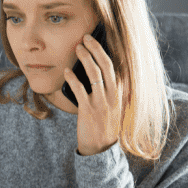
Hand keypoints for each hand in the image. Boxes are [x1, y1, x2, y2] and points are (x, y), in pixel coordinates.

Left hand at [63, 33, 125, 155]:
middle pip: (106, 65)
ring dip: (85, 58)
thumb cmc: (103, 124)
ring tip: (77, 48)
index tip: (98, 38)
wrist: (101, 149)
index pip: (115, 67)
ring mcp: (102, 103)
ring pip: (95, 74)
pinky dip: (73, 78)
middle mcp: (113, 95)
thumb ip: (107, 89)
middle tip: (86, 37)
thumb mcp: (111, 105)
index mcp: (120, 92)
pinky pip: (80, 90)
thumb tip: (93, 69)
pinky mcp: (89, 111)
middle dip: (96, 48)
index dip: (106, 51)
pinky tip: (66, 71)